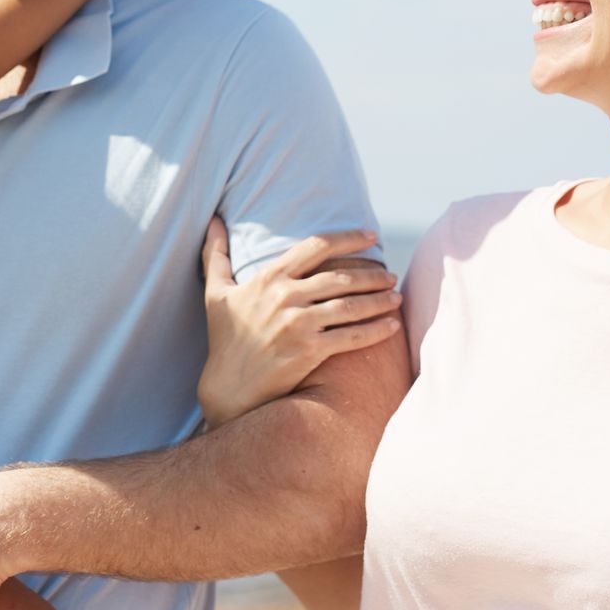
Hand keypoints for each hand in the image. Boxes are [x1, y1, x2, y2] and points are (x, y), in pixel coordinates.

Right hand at [197, 218, 399, 427]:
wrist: (229, 388)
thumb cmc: (224, 339)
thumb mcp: (216, 292)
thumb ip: (215, 254)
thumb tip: (212, 221)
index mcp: (270, 278)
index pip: (317, 246)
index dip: (348, 238)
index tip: (371, 235)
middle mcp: (286, 297)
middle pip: (342, 276)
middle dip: (373, 273)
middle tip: (390, 274)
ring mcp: (299, 325)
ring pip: (351, 305)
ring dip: (380, 300)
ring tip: (397, 296)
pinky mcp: (310, 351)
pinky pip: (352, 336)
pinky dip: (377, 330)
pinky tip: (392, 326)